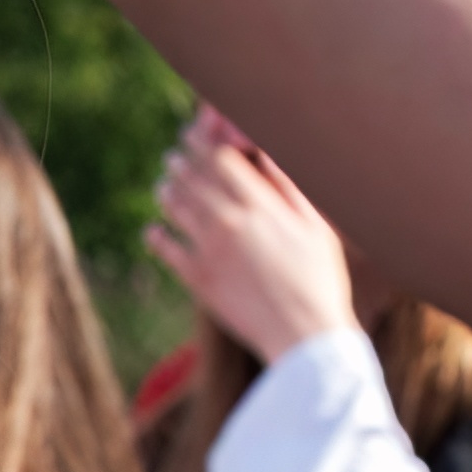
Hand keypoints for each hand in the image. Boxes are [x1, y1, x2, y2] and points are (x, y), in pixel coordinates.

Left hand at [146, 106, 361, 365]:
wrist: (304, 334)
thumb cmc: (319, 279)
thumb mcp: (316, 228)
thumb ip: (289, 188)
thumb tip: (268, 154)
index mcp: (260, 204)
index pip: (220, 159)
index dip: (202, 144)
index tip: (193, 137)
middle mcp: (229, 220)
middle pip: (192, 178)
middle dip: (180, 163)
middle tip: (173, 158)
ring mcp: (209, 249)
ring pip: (175, 208)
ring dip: (167, 192)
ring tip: (164, 186)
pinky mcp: (197, 278)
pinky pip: (165, 248)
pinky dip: (156, 236)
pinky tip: (153, 230)